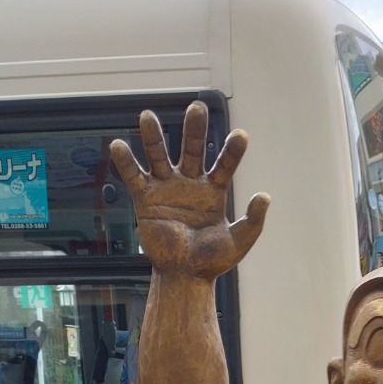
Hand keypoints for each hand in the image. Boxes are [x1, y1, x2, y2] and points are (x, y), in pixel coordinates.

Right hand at [109, 102, 268, 278]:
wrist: (186, 277)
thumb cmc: (212, 261)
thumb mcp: (238, 242)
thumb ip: (253, 221)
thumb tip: (265, 196)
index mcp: (213, 191)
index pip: (225, 164)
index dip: (232, 151)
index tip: (242, 136)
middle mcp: (190, 183)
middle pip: (192, 149)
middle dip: (194, 129)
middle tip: (197, 106)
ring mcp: (167, 188)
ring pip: (160, 156)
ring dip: (153, 137)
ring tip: (146, 116)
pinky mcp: (146, 199)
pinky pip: (134, 177)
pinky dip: (125, 162)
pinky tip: (118, 145)